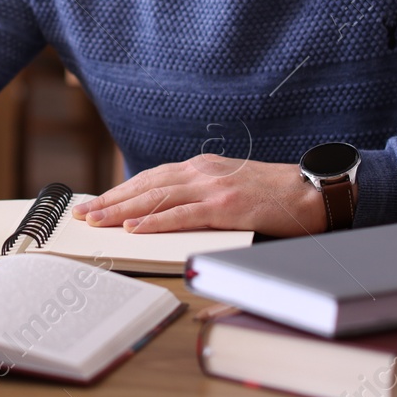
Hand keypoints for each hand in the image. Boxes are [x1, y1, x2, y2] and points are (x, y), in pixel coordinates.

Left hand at [71, 154, 333, 235]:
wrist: (314, 191)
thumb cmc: (276, 195)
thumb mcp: (232, 187)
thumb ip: (203, 195)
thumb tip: (170, 213)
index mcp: (202, 167)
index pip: (151, 178)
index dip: (121, 191)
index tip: (96, 202)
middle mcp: (202, 172)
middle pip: (146, 186)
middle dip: (111, 200)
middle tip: (82, 212)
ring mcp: (213, 187)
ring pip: (156, 198)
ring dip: (122, 210)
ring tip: (96, 221)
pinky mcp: (226, 206)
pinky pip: (182, 215)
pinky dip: (155, 222)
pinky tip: (133, 229)